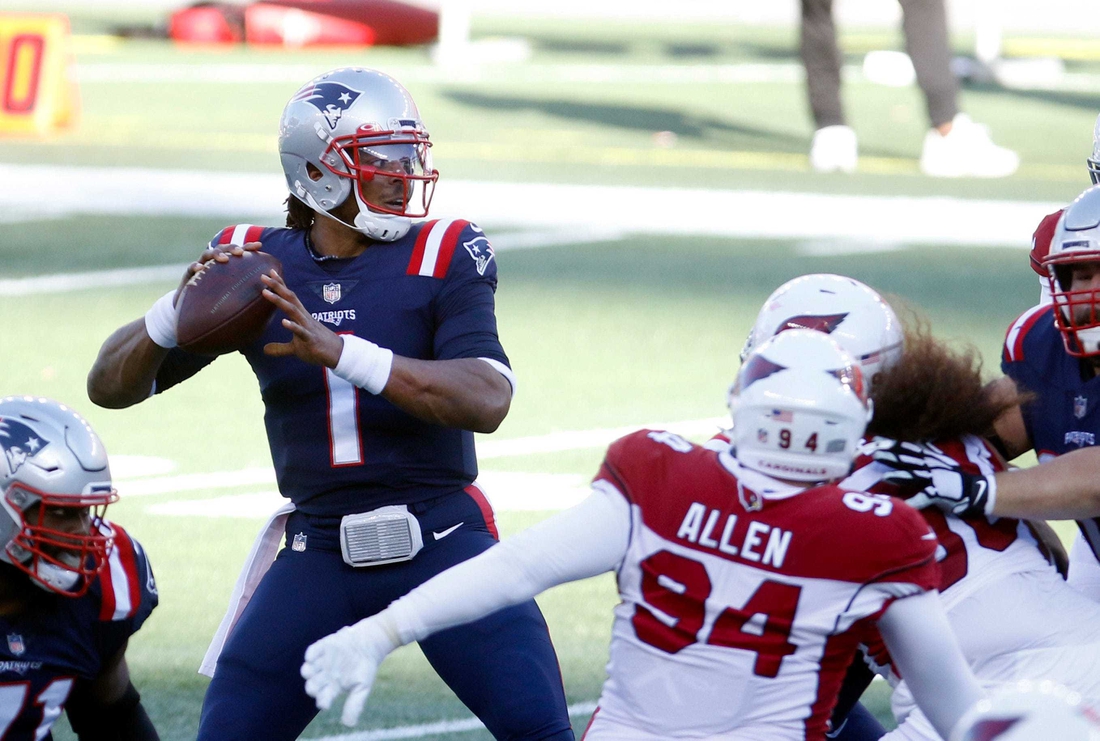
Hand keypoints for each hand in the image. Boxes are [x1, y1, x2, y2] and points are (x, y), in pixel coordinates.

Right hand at [176, 241, 262, 304]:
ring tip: (224, 259)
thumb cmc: (218, 302)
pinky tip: (200, 268)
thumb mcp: (234, 295)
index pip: (238, 252)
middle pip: (223, 248)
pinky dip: (195, 266)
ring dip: (216, 254)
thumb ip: (248, 291)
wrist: (193, 310)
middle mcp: (214, 263)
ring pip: (207, 254)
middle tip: (240, 253)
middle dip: (232, 248)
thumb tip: (269, 294)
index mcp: (226, 265)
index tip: (259, 245)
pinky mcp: (189, 276)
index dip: (248, 247)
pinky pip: (191, 269)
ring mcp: (201, 268)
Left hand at [260, 271, 343, 366]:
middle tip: (263, 276)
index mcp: (300, 316)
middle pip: (290, 298)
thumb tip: (265, 350)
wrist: (338, 354)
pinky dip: (293, 327)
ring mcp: (307, 327)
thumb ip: (280, 347)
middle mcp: (304, 318)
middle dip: (277, 286)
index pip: (289, 297)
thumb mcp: (296, 348)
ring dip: (279, 301)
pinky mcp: (311, 339)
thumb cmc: (317, 347)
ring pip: (292, 310)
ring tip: (266, 292)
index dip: (280, 285)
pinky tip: (284, 322)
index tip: (269, 272)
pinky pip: (301, 332)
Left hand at [301, 619, 396, 726]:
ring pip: (310, 668)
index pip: (323, 697)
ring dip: (308, 671)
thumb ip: (355, 704)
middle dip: (313, 686)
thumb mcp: (363, 686)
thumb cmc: (364, 667)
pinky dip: (311, 653)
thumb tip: (348, 724)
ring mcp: (322, 661)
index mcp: (331, 687)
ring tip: (309, 672)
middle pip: (313, 684)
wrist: (369, 643)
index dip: (323, 700)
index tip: (324, 703)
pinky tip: (311, 657)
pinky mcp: (323, 646)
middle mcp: (323, 676)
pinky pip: (313, 650)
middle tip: (314, 688)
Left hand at [871, 440, 995, 516]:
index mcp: (927, 458)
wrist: (976, 490)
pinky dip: (915, 502)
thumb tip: (906, 447)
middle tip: (872, 452)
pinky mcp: (939, 493)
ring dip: (899, 476)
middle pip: (906, 459)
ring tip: (884, 477)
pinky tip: (904, 506)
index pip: (907, 448)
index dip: (892, 444)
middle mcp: (929, 466)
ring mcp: (934, 479)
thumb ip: (921, 455)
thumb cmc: (953, 478)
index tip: (875, 439)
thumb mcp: (936, 461)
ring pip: (914, 476)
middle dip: (890, 456)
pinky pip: (925, 498)